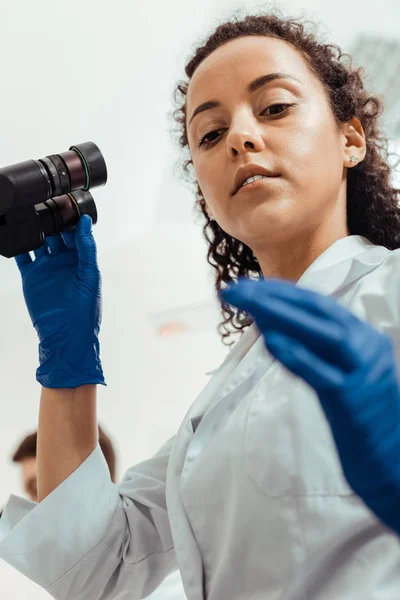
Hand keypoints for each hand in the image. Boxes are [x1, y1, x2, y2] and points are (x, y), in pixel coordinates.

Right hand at [15, 215, 104, 388]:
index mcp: (81, 260)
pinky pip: (22, 257)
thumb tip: (85, 223)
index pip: (76, 233)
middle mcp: (64, 261)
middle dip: (51, 219)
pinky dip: (18, 245)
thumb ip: (87, 249)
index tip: (67, 201)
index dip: (72, 218)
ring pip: (39, 241)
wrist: (65, 336)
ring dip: (35, 228)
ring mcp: (46, 268)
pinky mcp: (31, 277)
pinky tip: (14, 233)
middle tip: (45, 202)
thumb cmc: (84, 311)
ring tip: (29, 212)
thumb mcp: (89, 276)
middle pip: (56, 234)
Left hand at [222, 278, 399, 532]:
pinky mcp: (354, 401)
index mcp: (364, 335)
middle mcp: (368, 345)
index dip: (279, 292)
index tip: (245, 286)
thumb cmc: (360, 417)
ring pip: (323, 334)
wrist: (391, 463)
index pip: (318, 304)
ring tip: (246, 303)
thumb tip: (269, 325)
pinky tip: (269, 341)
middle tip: (234, 289)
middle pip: (318, 310)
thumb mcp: (340, 372)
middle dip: (273, 296)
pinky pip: (322, 375)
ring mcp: (364, 372)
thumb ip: (313, 349)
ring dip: (280, 314)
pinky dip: (297, 355)